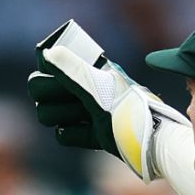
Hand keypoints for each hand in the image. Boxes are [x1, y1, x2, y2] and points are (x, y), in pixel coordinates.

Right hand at [27, 20, 173, 182]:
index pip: (47, 66)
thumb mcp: (99, 88)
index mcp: (88, 68)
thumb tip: (47, 53)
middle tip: (77, 103)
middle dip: (54, 101)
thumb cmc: (128, 109)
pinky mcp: (93, 134)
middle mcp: (85, 87)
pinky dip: (73, 135)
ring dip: (64, 117)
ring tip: (86, 118)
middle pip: (41, 93)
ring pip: (49, 114)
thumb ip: (72, 71)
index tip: (63, 85)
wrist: (153, 141)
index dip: (47, 77)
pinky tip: (90, 132)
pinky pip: (64, 135)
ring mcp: (88, 111)